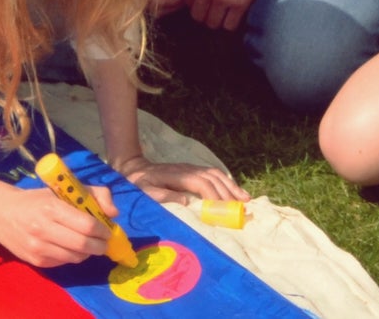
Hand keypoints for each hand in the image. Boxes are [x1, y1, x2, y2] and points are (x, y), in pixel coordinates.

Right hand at [0, 179, 118, 266]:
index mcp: (52, 207)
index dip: (102, 230)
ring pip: (76, 257)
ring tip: (89, 244)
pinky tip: (71, 247)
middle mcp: (43, 229)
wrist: (1, 213)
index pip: (86, 225)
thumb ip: (94, 194)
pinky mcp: (36, 261)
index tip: (108, 229)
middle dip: (100, 245)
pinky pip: (64, 262)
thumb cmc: (37, 198)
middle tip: (104, 241)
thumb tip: (114, 213)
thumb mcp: (64, 188)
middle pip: (83, 245)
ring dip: (88, 252)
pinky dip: (73, 256)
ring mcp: (38, 248)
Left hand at [115, 155, 250, 203]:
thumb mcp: (146, 192)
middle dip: (228, 193)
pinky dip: (226, 182)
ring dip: (231, 186)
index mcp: (178, 175)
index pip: (202, 183)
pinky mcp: (192, 170)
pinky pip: (213, 174)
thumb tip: (187, 202)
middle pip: (214, 178)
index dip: (214, 196)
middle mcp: (188, 169)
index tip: (223, 210)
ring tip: (245, 199)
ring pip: (216, 175)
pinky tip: (234, 191)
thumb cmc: (138, 184)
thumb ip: (164, 196)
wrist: (133, 169)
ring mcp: (191, 168)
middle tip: (241, 208)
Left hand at [183, 0, 276, 30]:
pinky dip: (233, 22)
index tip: (205, 2)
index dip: (197, 3)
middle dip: (206, 14)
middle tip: (216, 10)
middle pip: (198, 16)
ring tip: (227, 13)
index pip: (187, 1)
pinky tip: (237, 14)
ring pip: (213, 24)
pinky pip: (230, 25)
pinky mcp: (239, 4)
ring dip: (219, 20)